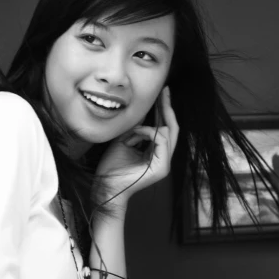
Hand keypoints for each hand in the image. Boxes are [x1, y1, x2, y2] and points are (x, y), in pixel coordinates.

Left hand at [93, 86, 178, 212]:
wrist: (104, 187)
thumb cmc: (110, 168)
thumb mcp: (123, 141)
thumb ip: (135, 129)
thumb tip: (142, 112)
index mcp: (156, 153)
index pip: (165, 129)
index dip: (164, 111)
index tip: (163, 94)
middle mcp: (164, 158)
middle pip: (173, 129)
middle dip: (168, 108)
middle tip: (165, 91)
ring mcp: (164, 164)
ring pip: (168, 133)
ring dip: (146, 129)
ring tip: (129, 137)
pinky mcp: (162, 168)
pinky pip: (161, 139)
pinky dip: (147, 134)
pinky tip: (133, 138)